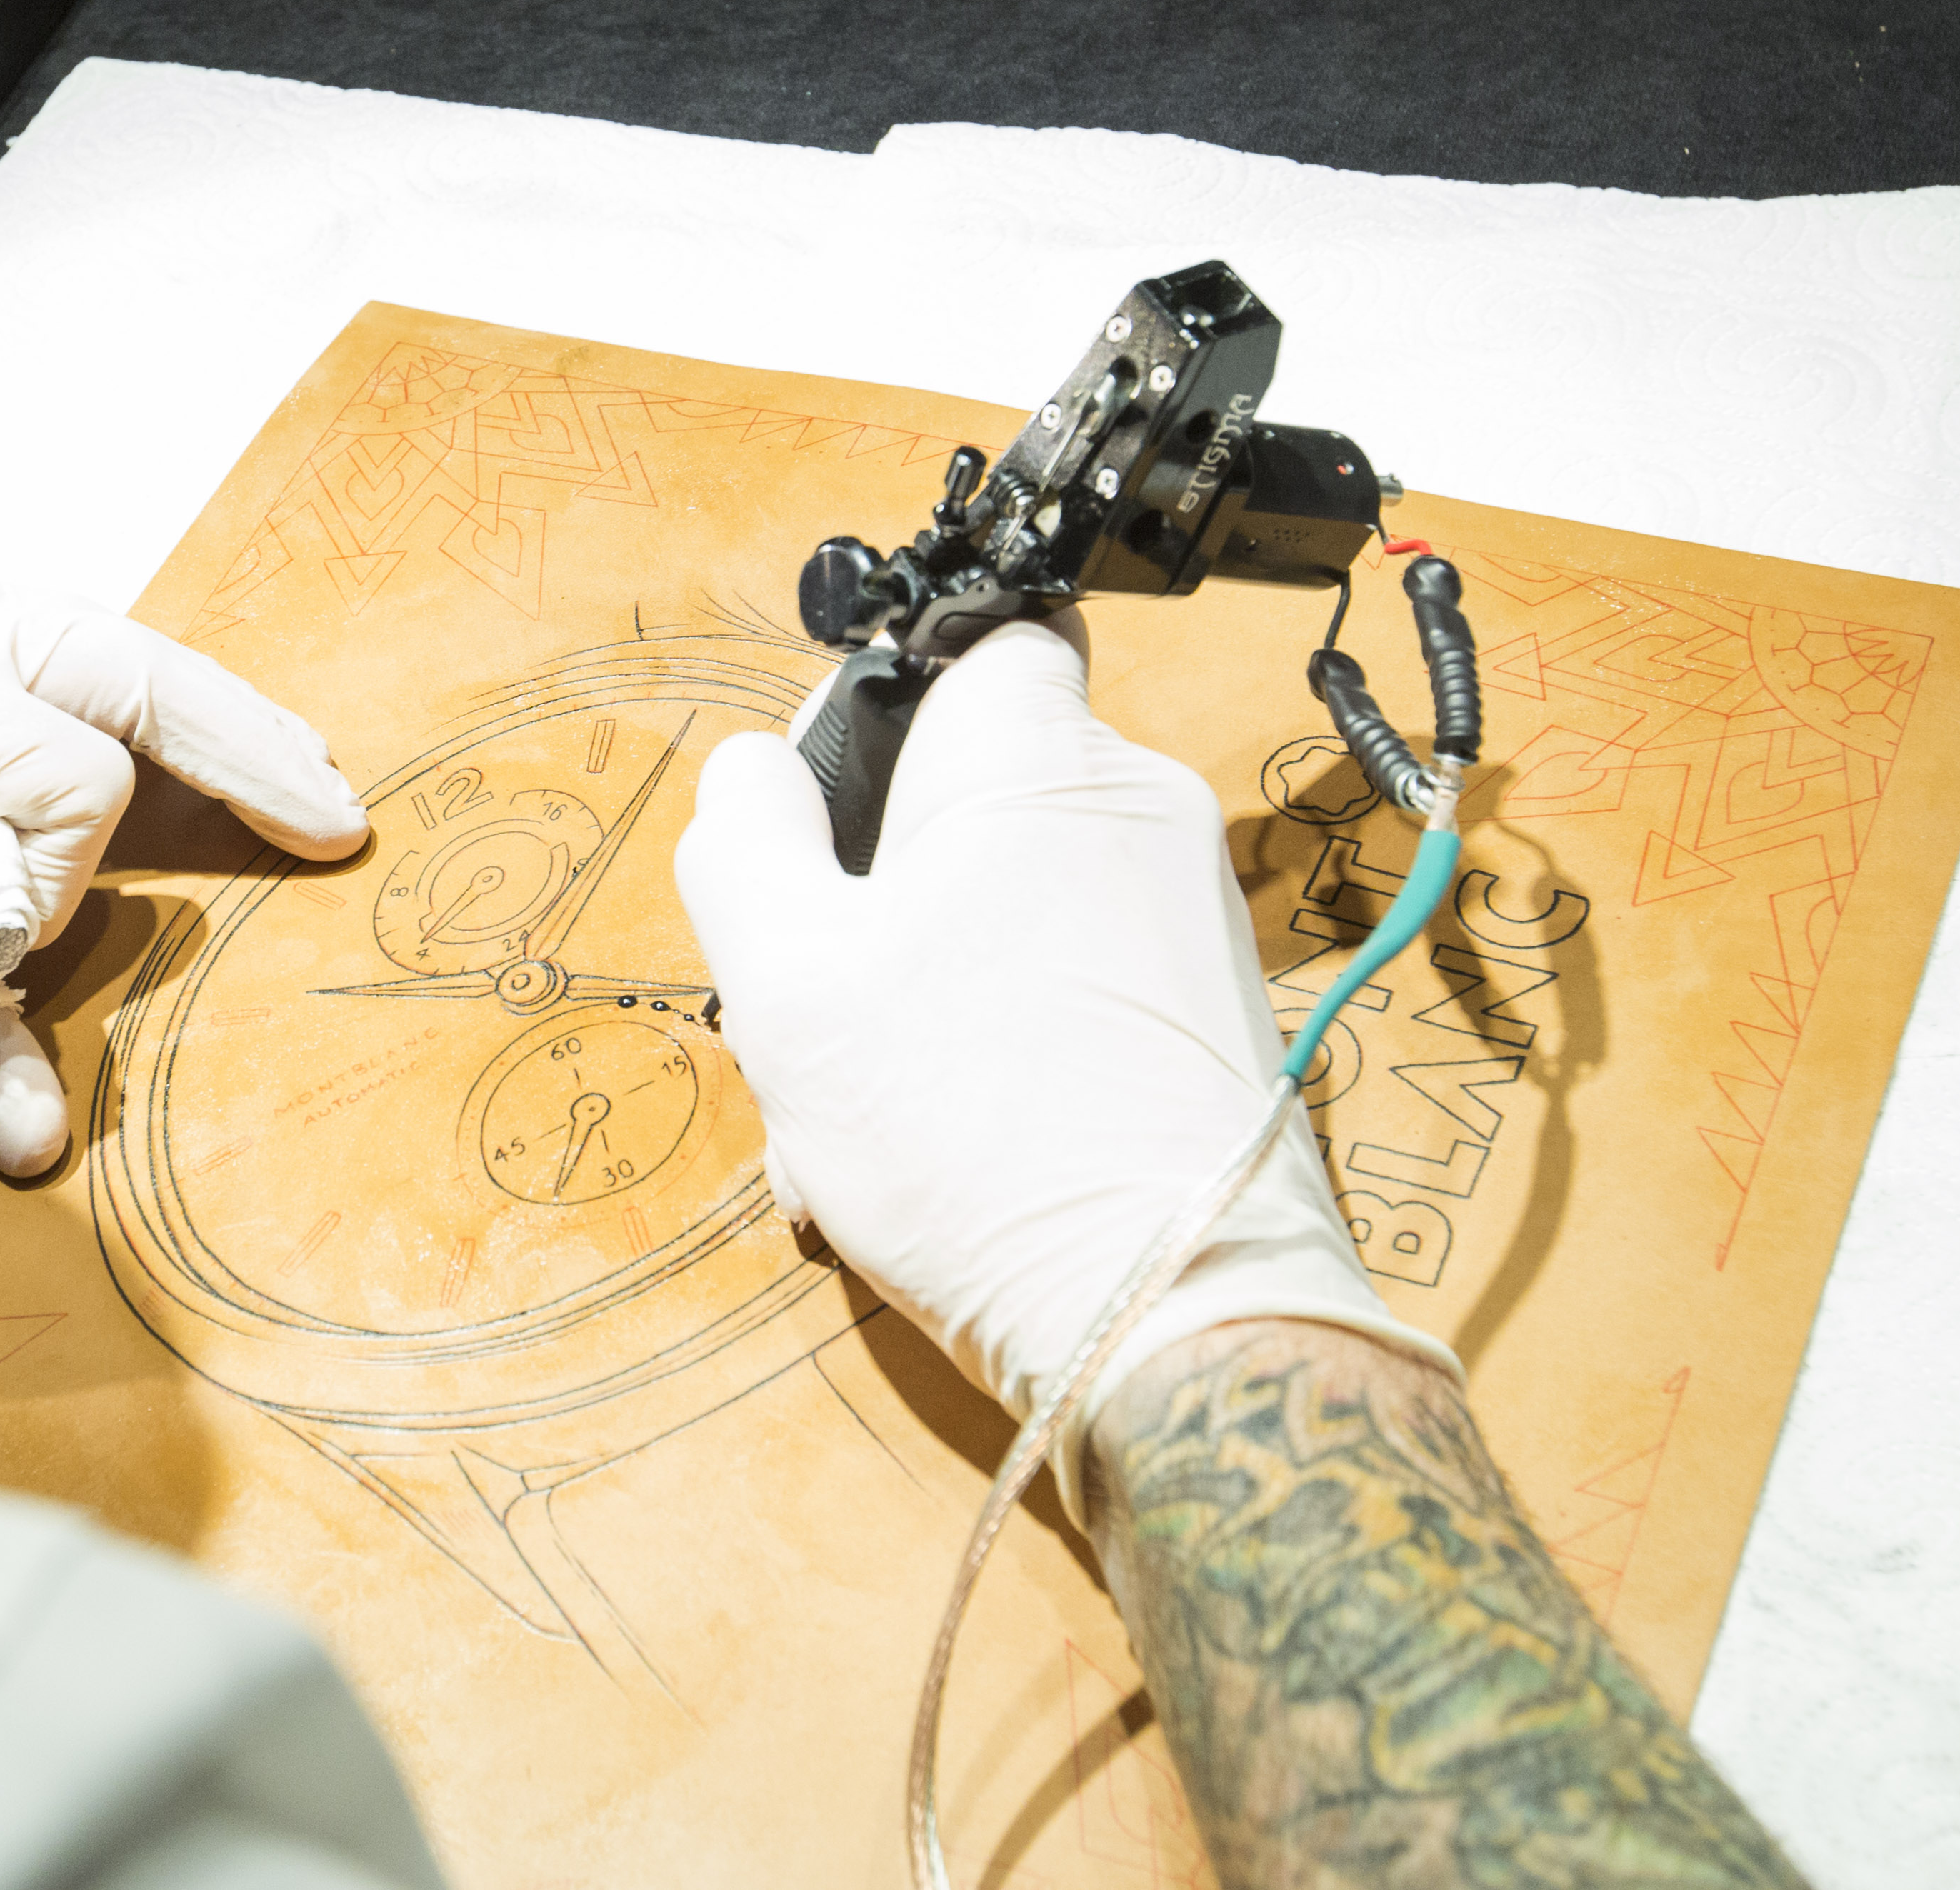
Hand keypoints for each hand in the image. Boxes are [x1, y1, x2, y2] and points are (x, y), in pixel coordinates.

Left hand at [0, 591, 366, 1172]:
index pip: (73, 784)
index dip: (48, 897)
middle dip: (235, 735)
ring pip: (80, 654)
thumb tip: (43, 1133)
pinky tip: (151, 751)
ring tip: (284, 769)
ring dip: (179, 713)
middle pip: (121, 665)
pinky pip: (19, 680)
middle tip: (335, 811)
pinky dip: (99, 714)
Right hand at [673, 618, 1450, 1493]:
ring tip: (867, 1127)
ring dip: (918, 996)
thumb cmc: (971, 1133)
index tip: (815, 820)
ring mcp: (1189, 917)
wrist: (1173, 1316)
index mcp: (1036, 756)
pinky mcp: (1213, 1018)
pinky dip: (997, 1051)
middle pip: (969, 799)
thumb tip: (754, 767)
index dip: (875, 715)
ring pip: (1007, 910)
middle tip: (816, 1019)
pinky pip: (1069, 990)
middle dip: (873, 898)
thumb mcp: (786, 978)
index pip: (970, 643)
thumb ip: (746, 839)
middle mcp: (1138, 807)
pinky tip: (945, 1161)